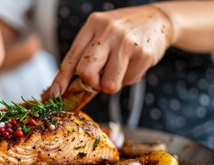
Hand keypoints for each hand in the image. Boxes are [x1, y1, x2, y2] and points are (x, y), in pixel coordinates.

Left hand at [50, 5, 172, 95]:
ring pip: (109, 84)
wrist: (158, 20)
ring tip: (120, 68)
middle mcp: (108, 31)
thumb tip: (70, 85)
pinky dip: (129, 78)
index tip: (55, 94)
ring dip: (113, 83)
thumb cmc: (124, 32)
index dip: (61, 79)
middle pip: (86, 72)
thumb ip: (88, 53)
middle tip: (99, 80)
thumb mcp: (102, 32)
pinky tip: (134, 63)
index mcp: (93, 24)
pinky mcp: (143, 54)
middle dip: (91, 83)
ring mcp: (126, 43)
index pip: (72, 57)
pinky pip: (128, 81)